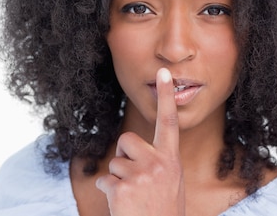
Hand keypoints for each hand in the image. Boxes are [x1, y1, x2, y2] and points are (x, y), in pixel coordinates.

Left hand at [96, 68, 184, 215]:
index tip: (163, 73)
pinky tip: (122, 205)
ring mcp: (140, 175)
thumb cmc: (162, 211)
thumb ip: (160, 163)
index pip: (169, 122)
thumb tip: (136, 150)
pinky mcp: (122, 187)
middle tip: (135, 179)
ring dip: (118, 179)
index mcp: (171, 160)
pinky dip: (109, 192)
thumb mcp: (171, 183)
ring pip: (115, 162)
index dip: (166, 97)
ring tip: (133, 197)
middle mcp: (158, 163)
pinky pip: (105, 179)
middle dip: (125, 155)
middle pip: (127, 139)